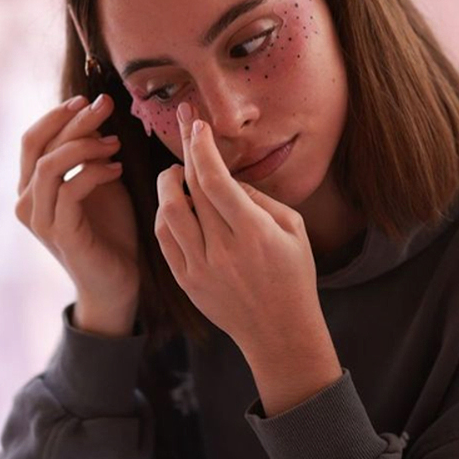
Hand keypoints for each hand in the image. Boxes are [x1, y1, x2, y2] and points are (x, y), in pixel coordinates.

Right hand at [16, 95, 138, 334]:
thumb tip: (95, 115)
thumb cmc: (111, 233)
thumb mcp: (100, 184)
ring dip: (85, 146)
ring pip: (50, 164)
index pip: (32, 139)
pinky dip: (95, 172)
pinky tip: (117, 169)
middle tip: (106, 105)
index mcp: (30, 189)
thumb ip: (90, 155)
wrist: (117, 282)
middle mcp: (26, 202)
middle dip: (74, 120)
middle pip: (39, 145)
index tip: (89, 99)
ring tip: (115, 143)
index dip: (57, 115)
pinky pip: (70, 189)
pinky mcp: (59, 234)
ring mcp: (39, 220)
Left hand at [154, 104, 340, 413]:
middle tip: (183, 130)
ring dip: (168, 185)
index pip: (217, 179)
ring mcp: (200, 268)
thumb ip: (259, 199)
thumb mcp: (293, 230)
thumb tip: (226, 178)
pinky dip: (165, 216)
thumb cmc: (293, 276)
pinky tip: (174, 204)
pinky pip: (165, 240)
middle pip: (191, 190)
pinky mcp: (187, 282)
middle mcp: (223, 250)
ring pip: (169, 213)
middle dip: (185, 152)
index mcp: (254, 233)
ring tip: (176, 173)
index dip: (202, 147)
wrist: (279, 332)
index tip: (196, 125)